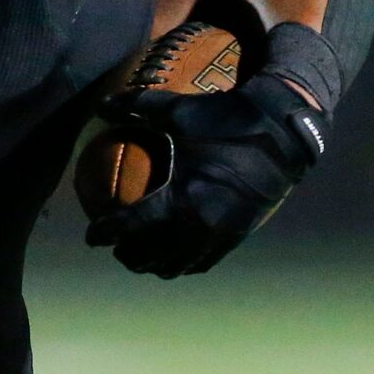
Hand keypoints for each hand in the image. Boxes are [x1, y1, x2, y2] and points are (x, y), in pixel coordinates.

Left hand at [85, 77, 327, 277]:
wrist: (282, 133)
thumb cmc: (226, 118)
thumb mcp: (178, 110)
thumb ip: (136, 108)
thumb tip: (101, 107)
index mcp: (182, 197)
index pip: (132, 225)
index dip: (106, 233)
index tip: (91, 236)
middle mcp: (199, 224)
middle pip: (151, 255)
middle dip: (128, 256)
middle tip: (115, 247)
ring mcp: (219, 235)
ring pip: (176, 266)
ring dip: (153, 265)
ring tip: (141, 256)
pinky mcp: (236, 237)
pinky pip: (202, 263)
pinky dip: (182, 264)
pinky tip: (173, 257)